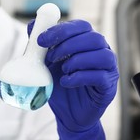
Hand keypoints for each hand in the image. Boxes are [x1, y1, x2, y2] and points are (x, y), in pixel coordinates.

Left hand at [29, 19, 118, 139]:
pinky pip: (100, 76)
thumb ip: (41, 46)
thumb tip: (32, 25)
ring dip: (76, 60)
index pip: (81, 26)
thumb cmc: (60, 86)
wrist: (67, 114)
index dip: (61, 30)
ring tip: (62, 71)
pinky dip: (80, 77)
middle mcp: (101, 52)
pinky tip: (66, 82)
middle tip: (50, 58)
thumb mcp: (46, 65)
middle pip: (93, 37)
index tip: (41, 40)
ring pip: (101, 54)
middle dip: (67, 45)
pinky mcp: (108, 86)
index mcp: (86, 43)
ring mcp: (108, 69)